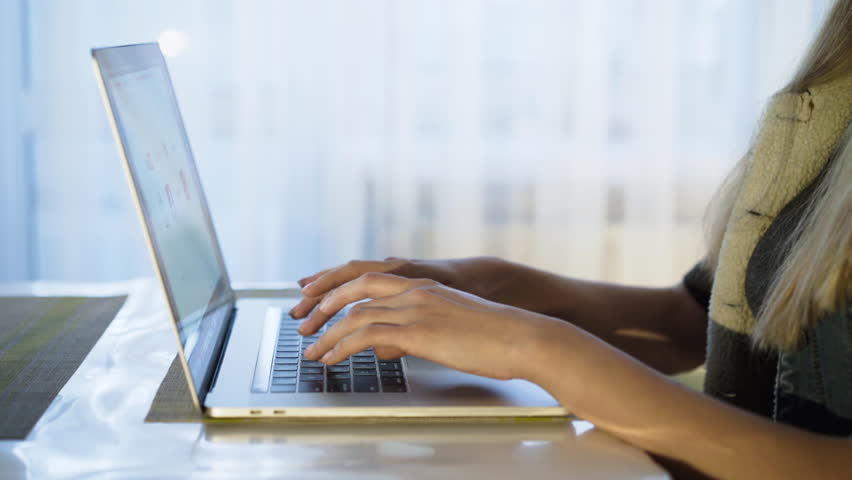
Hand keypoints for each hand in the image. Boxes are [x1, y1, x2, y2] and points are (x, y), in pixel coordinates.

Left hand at [301, 272, 561, 380]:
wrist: (523, 336)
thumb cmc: (494, 337)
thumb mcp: (448, 328)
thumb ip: (412, 333)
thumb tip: (385, 347)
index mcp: (423, 284)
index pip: (368, 278)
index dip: (337, 285)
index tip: (315, 296)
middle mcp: (415, 289)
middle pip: (354, 286)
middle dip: (322, 302)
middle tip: (302, 319)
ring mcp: (416, 307)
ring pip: (356, 312)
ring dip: (327, 331)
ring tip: (311, 350)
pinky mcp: (419, 330)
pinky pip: (367, 334)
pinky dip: (343, 346)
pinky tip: (332, 358)